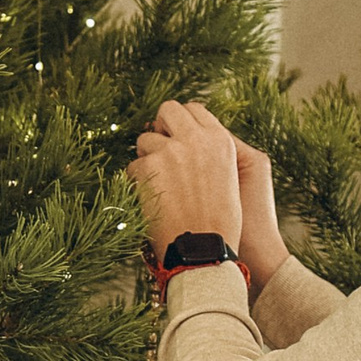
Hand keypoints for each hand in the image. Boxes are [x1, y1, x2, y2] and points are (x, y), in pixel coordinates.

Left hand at [130, 102, 287, 284]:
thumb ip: (208, 154)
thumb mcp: (228, 179)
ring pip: (145, 140)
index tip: (175, 135)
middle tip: (158, 149)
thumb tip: (183, 137)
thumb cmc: (218, 224)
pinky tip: (149, 203)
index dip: (181, 122)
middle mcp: (197, 139)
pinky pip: (132, 167)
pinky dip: (136, 184)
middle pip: (169, 109)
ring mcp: (171, 151)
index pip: (195, 110)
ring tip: (158, 189)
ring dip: (147, 160)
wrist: (204, 251)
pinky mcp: (149, 167)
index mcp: (220, 141)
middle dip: (160, 127)